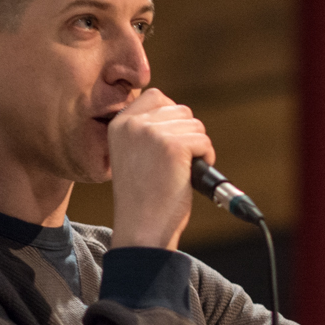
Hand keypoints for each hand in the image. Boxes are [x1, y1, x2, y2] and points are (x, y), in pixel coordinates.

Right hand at [107, 88, 214, 249]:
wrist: (141, 229)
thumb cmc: (142, 199)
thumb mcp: (133, 155)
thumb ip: (147, 132)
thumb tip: (179, 115)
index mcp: (119, 124)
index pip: (156, 96)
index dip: (172, 118)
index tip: (170, 144)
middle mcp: (133, 123)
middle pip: (181, 110)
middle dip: (187, 135)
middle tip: (176, 164)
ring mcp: (152, 133)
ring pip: (195, 126)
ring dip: (197, 148)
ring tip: (180, 172)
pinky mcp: (173, 146)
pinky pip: (204, 141)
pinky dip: (205, 158)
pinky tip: (188, 177)